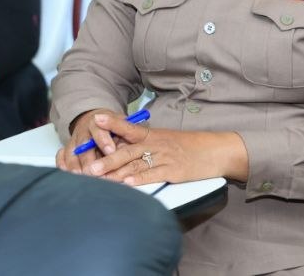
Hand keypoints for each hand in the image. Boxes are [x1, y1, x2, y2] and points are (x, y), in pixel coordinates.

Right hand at [57, 107, 125, 173]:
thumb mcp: (122, 127)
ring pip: (72, 152)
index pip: (99, 130)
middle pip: (83, 144)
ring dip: (76, 166)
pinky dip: (63, 165)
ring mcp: (74, 140)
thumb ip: (123, 137)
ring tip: (82, 178)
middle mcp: (84, 130)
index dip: (104, 140)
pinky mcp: (68, 150)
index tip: (111, 151)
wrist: (98, 122)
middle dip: (89, 159)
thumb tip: (124, 149)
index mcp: (98, 122)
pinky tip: (68, 174)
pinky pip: (61, 157)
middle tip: (94, 172)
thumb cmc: (113, 128)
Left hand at [62, 112, 247, 186]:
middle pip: (127, 151)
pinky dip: (140, 180)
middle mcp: (156, 144)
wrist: (215, 150)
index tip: (94, 119)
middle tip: (88, 167)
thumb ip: (144, 144)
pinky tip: (128, 184)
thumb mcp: (165, 140)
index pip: (128, 127)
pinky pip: (154, 175)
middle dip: (106, 159)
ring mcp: (164, 158)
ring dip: (116, 173)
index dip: (111, 123)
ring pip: (136, 165)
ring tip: (100, 178)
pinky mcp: (174, 171)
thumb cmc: (188, 146)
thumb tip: (120, 148)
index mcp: (153, 135)